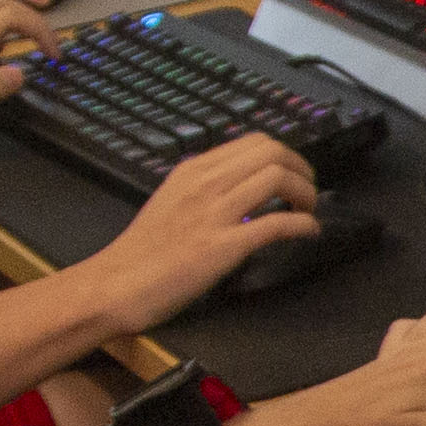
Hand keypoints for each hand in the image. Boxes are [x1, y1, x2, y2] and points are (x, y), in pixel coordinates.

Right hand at [88, 137, 323, 322]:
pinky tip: (308, 231)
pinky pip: (276, 224)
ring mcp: (213, 214)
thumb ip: (205, 188)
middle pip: (272, 152)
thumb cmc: (144, 249)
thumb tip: (241, 186)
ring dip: (306, 193)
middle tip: (308, 190)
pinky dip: (303, 225)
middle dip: (302, 169)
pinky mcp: (222, 246)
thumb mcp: (172, 200)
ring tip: (308, 210)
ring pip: (277, 179)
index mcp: (193, 170)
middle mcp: (205, 184)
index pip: (254, 142)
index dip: (286, 154)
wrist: (117, 283)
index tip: (294, 173)